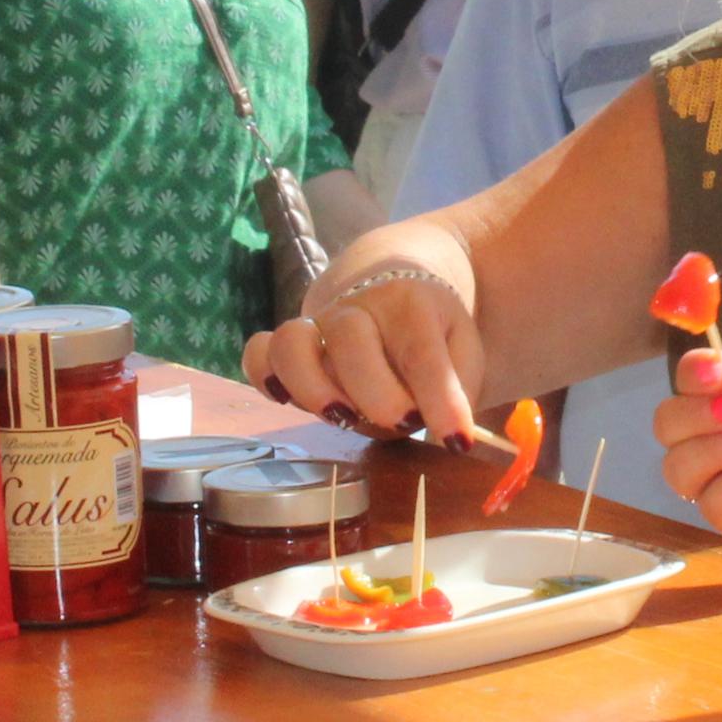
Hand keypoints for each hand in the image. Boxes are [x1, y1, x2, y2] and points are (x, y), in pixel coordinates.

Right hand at [244, 263, 485, 445]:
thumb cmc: (432, 329)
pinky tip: (285, 399)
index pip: (422, 354)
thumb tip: (449, 432)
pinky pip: (258, 353)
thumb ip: (459, 386)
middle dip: (376, 394)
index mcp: (410, 302)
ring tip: (342, 417)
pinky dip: (264, 376)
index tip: (457, 441)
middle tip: (403, 423)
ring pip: (292, 342)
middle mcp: (357, 307)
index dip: (441, 402)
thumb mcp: (463, 349)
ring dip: (313, 387)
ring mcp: (318, 324)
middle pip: (351, 340)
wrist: (393, 280)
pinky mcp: (288, 345)